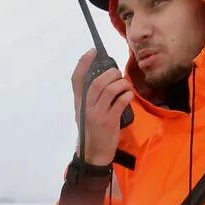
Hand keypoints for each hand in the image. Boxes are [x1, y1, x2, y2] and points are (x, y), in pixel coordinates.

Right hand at [72, 49, 132, 165]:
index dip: (83, 63)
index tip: (92, 51)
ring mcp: (97, 114)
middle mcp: (86, 106)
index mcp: (79, 102)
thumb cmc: (92, 131)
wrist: (94, 153)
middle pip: (98, 81)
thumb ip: (91, 98)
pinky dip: (127, 96)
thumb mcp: (86, 113)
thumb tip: (105, 79)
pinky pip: (120, 102)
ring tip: (125, 87)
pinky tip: (128, 97)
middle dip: (112, 74)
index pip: (77, 79)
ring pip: (110, 89)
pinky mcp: (109, 121)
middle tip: (118, 76)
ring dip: (122, 84)